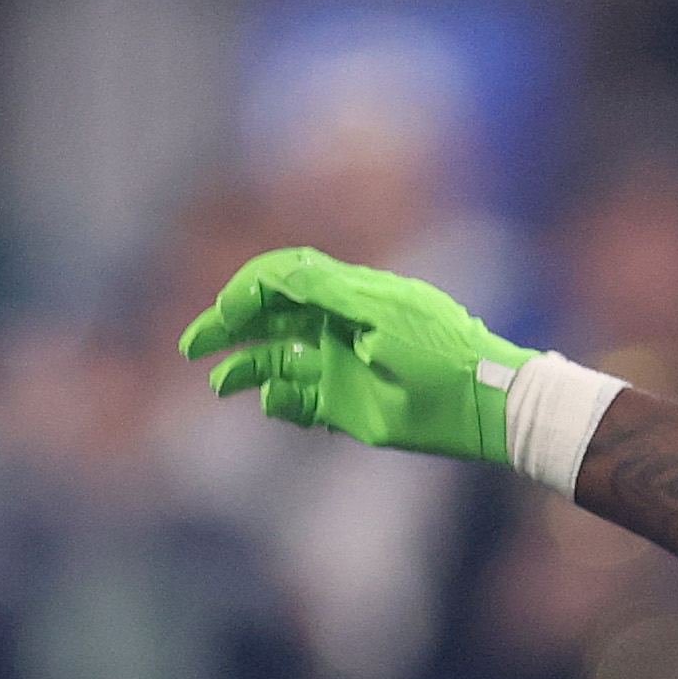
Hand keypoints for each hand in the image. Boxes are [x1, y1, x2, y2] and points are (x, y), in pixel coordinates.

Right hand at [180, 248, 524, 464]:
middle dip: (227, 327)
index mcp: (347, 296)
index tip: (225, 310)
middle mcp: (337, 328)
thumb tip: (277, 273)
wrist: (484, 403)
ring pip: (277, 360)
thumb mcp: (382, 315)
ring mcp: (340, 366)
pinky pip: (298, 401)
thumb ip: (326, 293)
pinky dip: (278, 401)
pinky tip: (268, 401)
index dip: (246, 290)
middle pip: (269, 319)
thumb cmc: (440, 353)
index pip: (282, 280)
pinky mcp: (346, 406)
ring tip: (216, 383)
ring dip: (244, 368)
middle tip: (193, 345)